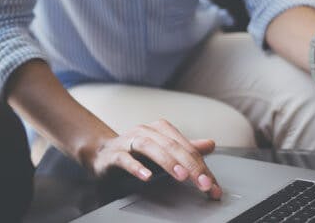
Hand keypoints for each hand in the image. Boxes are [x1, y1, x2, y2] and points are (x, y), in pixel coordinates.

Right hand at [82, 120, 223, 199]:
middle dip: (190, 166)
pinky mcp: (113, 154)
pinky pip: (125, 159)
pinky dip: (136, 167)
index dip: (202, 166)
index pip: (186, 147)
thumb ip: (186, 149)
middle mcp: (145, 131)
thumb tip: (211, 144)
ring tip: (181, 176)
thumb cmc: (136, 152)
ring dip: (167, 161)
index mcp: (160, 129)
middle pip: (172, 146)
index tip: (212, 185)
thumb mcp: (164, 151)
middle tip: (203, 183)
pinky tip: (147, 176)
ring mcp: (128, 141)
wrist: (102, 154)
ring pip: (150, 147)